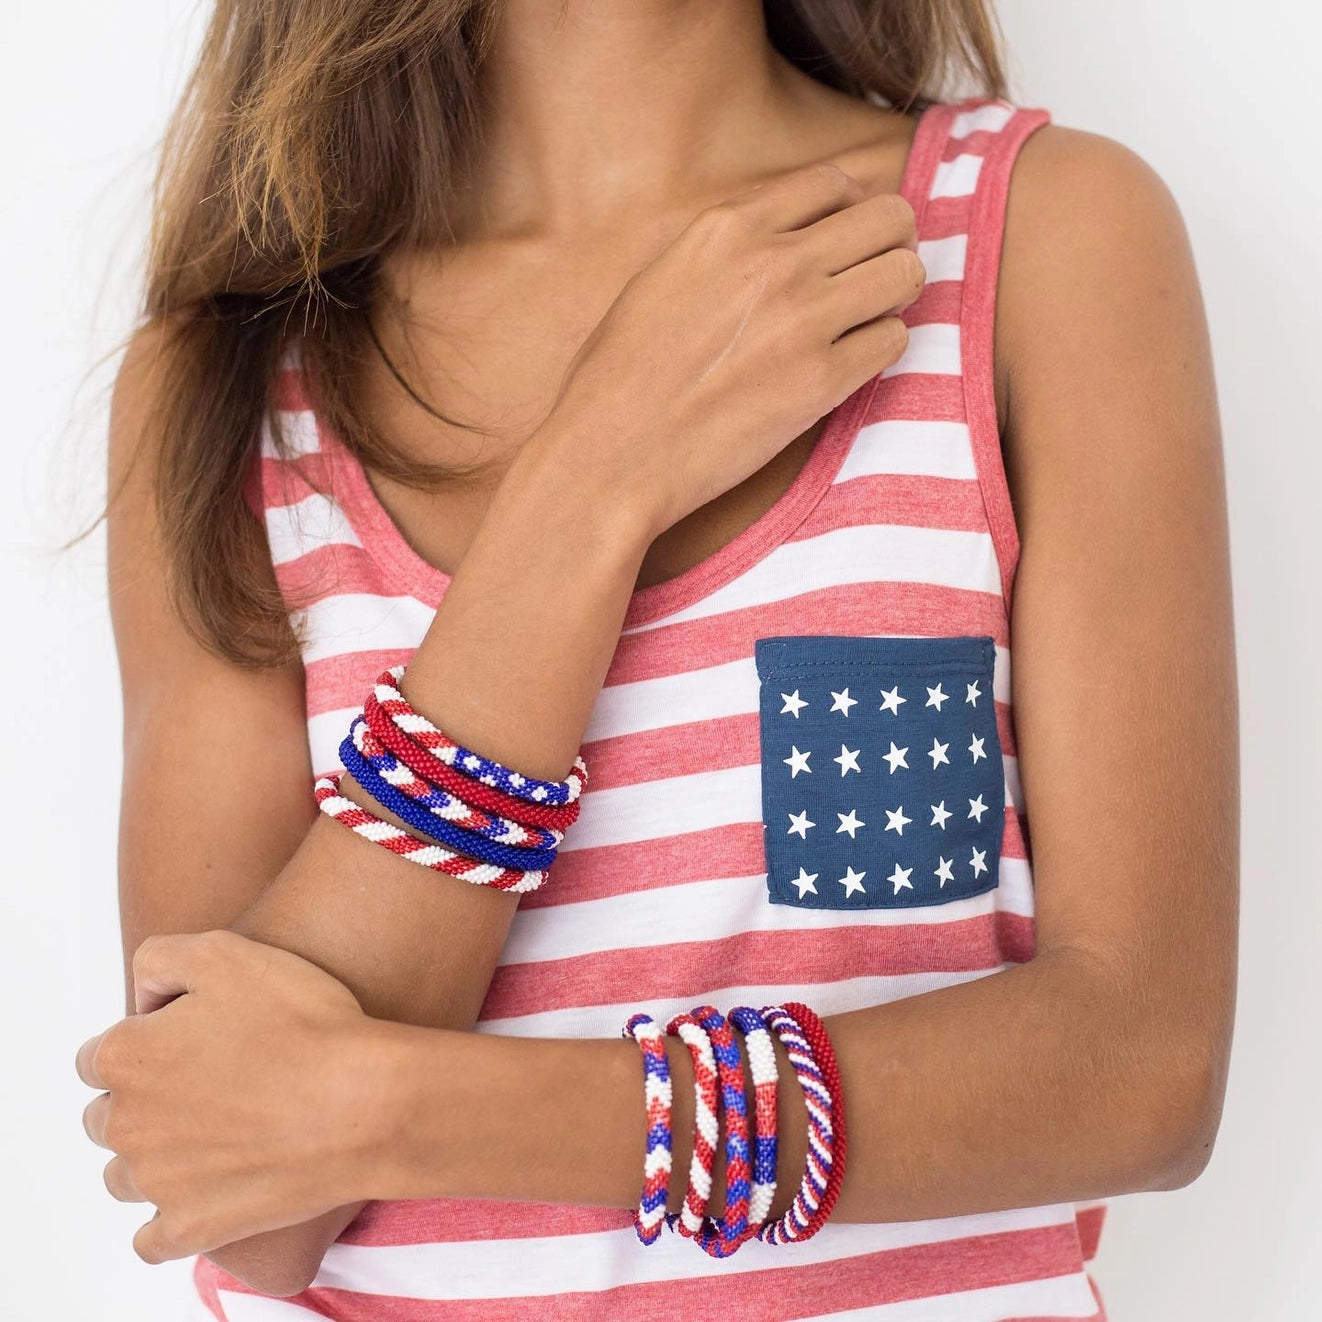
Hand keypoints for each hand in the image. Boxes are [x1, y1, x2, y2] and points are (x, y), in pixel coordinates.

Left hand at [75, 929, 388, 1263]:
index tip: (196, 1039)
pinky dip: (170, 1220)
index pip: (99, 1056)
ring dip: (156, 1158)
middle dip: (146, 1101)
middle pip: (106, 1117)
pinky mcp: (191, 1228)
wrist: (363, 1102)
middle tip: (211, 1085)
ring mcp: (157, 1183)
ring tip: (217, 1135)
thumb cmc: (301, 1022)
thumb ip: (161, 959)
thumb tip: (143, 1000)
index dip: (147, 1042)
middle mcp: (126, 1124)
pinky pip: (152, 1239)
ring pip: (125, 1176)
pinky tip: (205, 1194)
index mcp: (127, 1057)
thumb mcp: (226, 951)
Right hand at [542, 162, 924, 538]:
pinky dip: (881, 348)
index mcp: (729, 226)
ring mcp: (804, 320)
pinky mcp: (823, 382)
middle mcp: (776, 261)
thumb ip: (725, 247)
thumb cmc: (620, 375)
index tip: (844, 237)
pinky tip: (849, 363)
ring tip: (867, 319)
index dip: (850, 208)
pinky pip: (893, 340)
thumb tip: (776, 237)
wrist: (614, 451)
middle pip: (886, 217)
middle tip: (874, 275)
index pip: (832, 183)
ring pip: (905, 273)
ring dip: (894, 294)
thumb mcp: (661, 276)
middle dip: (891, 242)